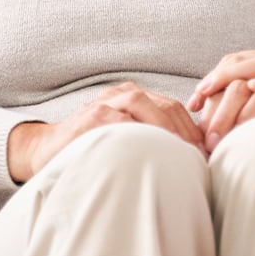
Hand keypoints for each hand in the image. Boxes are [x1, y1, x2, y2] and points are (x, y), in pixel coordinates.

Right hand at [7, 82, 204, 181]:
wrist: (45, 151)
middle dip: (186, 130)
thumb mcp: (125, 139)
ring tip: (182, 152)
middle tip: (201, 157)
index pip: (174, 108)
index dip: (193, 129)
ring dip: (166, 129)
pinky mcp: (90, 117)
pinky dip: (136, 134)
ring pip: (143, 105)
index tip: (208, 153)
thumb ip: (151, 140)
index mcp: (134, 98)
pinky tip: (150, 152)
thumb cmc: (91, 149)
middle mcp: (121, 95)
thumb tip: (192, 160)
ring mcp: (105, 103)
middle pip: (164, 105)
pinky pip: (118, 121)